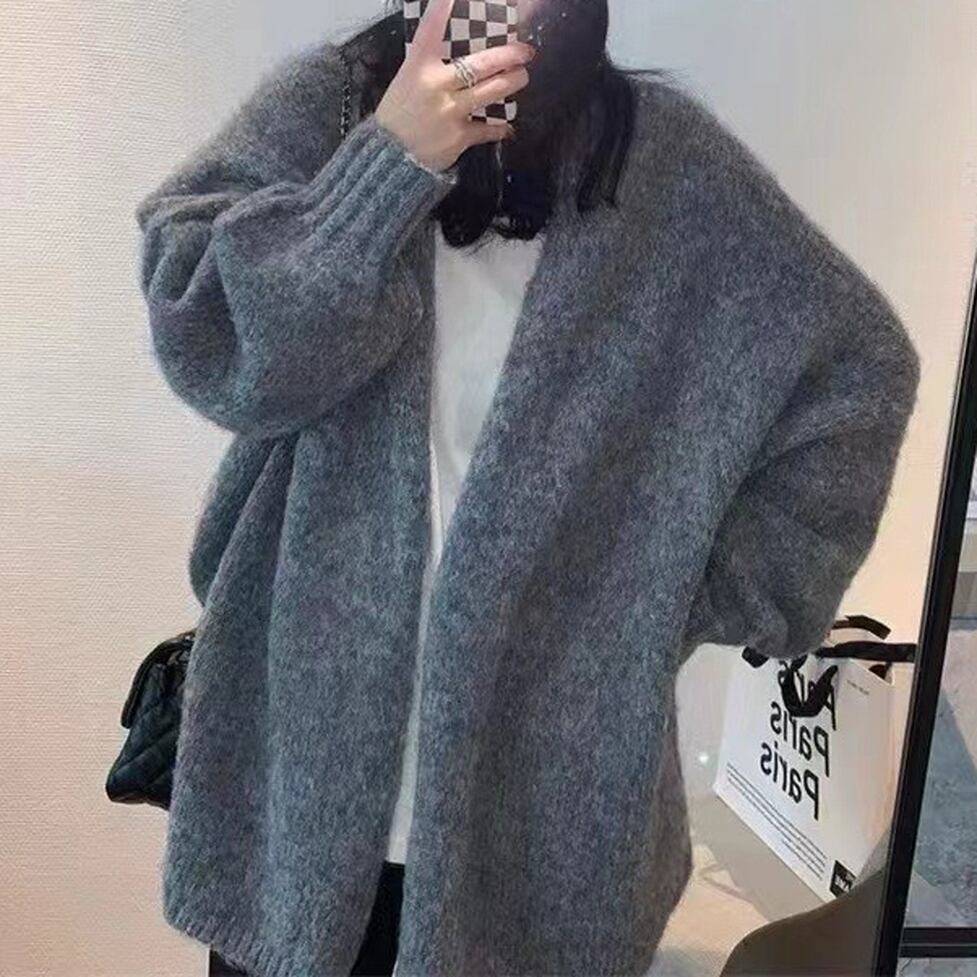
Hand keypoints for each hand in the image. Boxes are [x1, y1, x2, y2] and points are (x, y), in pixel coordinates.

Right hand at [375, 0, 534, 171]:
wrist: (389, 157)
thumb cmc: (398, 116)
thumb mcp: (406, 82)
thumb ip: (429, 67)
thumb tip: (459, 59)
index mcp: (418, 67)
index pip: (430, 28)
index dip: (442, 6)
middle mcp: (436, 85)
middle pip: (481, 63)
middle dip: (509, 55)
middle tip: (524, 52)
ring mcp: (450, 111)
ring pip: (491, 92)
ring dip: (512, 83)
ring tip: (522, 78)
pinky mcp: (459, 137)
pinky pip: (487, 130)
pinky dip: (500, 128)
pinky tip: (508, 127)